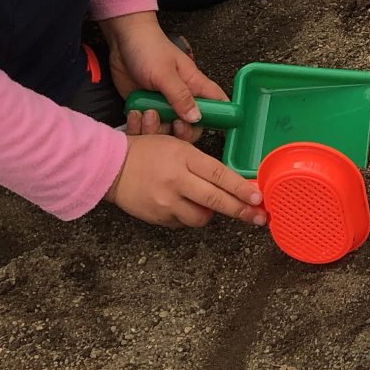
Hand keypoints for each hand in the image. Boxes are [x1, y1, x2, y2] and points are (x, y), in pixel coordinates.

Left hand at [101, 10, 223, 137]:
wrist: (122, 40)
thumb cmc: (148, 48)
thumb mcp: (165, 73)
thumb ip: (180, 96)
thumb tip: (196, 118)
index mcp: (194, 85)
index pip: (217, 103)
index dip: (222, 117)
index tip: (215, 130)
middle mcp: (181, 97)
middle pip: (192, 124)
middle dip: (184, 132)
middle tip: (174, 125)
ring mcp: (163, 104)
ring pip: (167, 129)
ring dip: (157, 128)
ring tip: (147, 113)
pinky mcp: (145, 107)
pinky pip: (147, 126)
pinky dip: (140, 125)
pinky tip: (135, 113)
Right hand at [105, 134, 265, 228]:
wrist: (111, 167)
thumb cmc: (147, 151)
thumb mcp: (177, 146)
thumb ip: (203, 164)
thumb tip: (233, 182)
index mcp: (184, 158)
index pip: (219, 175)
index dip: (241, 188)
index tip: (258, 198)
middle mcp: (176, 181)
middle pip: (216, 200)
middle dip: (241, 211)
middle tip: (258, 217)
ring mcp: (166, 202)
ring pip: (200, 217)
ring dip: (209, 213)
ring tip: (205, 203)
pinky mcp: (157, 217)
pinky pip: (182, 222)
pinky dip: (187, 216)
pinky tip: (181, 205)